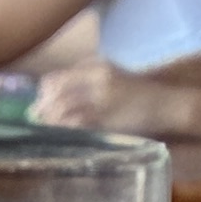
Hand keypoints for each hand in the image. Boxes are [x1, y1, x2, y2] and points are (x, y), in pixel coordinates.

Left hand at [36, 60, 176, 131]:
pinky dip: (63, 129)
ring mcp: (101, 97)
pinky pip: (76, 123)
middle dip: (41, 107)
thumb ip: (88, 82)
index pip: (57, 77)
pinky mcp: (107, 117)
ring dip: (49, 120)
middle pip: (56, 92)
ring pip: (63, 107)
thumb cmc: (137, 94)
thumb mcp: (112, 78)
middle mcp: (97, 78)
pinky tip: (58, 135)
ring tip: (43, 129)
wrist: (165, 103)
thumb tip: (57, 96)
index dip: (43, 92)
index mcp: (96, 66)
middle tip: (34, 119)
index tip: (38, 103)